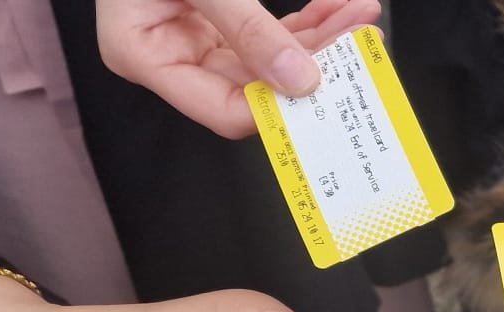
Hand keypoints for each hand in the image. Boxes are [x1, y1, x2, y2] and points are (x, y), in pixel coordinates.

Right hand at [96, 0, 381, 137]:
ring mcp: (194, 37)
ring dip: (320, 39)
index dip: (278, 107)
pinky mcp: (216, 20)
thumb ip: (246, 26)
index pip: (223, 109)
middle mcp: (170, 54)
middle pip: (255, 85)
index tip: (327, 86)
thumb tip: (297, 77)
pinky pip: (268, 33)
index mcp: (143, 54)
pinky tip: (338, 8)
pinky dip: (306, 21)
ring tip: (360, 17)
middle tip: (359, 41)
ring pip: (271, 59)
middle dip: (313, 63)